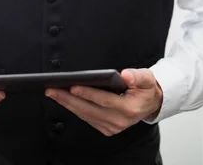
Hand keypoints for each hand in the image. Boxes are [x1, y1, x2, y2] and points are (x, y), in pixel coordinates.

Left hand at [45, 68, 162, 136]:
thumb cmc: (145, 88)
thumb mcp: (146, 78)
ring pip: (85, 115)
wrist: (149, 103)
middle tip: (52, 90)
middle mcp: (119, 121)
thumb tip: (126, 75)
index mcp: (129, 109)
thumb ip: (138, 76)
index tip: (73, 87)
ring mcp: (112, 126)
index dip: (88, 94)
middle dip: (69, 99)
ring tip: (53, 93)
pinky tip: (65, 100)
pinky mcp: (106, 128)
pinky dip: (75, 109)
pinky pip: (87, 118)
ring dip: (68, 104)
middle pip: (89, 110)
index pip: (104, 101)